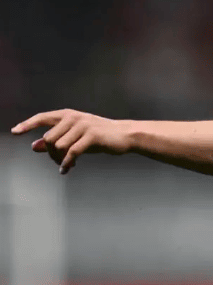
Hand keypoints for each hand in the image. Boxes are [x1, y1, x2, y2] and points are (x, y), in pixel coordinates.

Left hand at [11, 109, 132, 173]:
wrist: (125, 135)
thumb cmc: (100, 136)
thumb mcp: (76, 136)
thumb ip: (56, 139)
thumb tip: (33, 146)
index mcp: (68, 115)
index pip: (42, 118)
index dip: (27, 125)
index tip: (15, 132)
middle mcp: (74, 118)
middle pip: (48, 138)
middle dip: (50, 154)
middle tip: (58, 162)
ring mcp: (83, 126)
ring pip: (58, 146)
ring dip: (59, 160)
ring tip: (66, 165)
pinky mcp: (92, 136)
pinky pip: (72, 153)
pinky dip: (67, 163)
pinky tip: (67, 169)